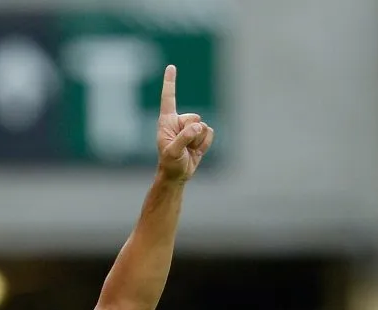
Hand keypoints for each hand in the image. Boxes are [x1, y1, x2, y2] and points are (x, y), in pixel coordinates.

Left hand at [156, 65, 213, 181]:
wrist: (178, 175)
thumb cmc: (170, 163)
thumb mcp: (173, 152)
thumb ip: (185, 137)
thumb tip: (198, 126)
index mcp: (167, 121)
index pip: (169, 98)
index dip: (170, 82)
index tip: (171, 66)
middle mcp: (179, 121)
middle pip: (195, 117)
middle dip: (192, 133)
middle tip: (183, 147)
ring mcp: (190, 128)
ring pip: (204, 126)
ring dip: (198, 141)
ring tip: (188, 150)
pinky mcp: (200, 135)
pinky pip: (210, 133)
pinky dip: (205, 144)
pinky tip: (195, 151)